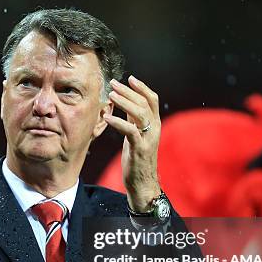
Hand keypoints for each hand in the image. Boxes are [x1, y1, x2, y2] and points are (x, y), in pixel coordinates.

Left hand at [103, 75, 160, 211]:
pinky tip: (107, 117)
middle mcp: (154, 129)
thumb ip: (134, 120)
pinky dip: (118, 122)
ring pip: (140, 113)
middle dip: (128, 91)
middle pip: (145, 103)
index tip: (129, 78)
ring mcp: (148, 138)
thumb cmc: (137, 158)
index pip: (152, 99)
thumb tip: (126, 103)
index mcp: (154, 124)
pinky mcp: (139, 148)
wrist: (143, 182)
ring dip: (124, 102)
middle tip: (113, 83)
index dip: (142, 87)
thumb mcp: (136, 135)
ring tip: (111, 95)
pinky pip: (130, 131)